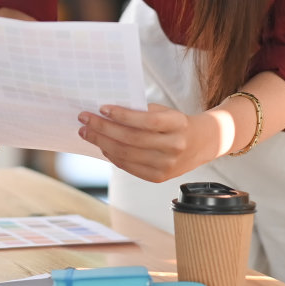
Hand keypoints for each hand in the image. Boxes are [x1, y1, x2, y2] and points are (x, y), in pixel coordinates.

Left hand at [78, 103, 215, 182]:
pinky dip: (112, 156)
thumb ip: (140, 112)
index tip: (102, 108)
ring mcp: (167, 165)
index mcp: (178, 124)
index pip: (147, 121)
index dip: (122, 115)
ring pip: (126, 155)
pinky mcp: (158, 177)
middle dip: (103, 128)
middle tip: (84, 119)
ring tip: (87, 132)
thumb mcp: (165, 111)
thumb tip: (106, 113)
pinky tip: (102, 146)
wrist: (199, 144)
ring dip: (102, 142)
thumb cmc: (174, 123)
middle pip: (131, 139)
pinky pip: (129, 166)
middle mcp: (174, 146)